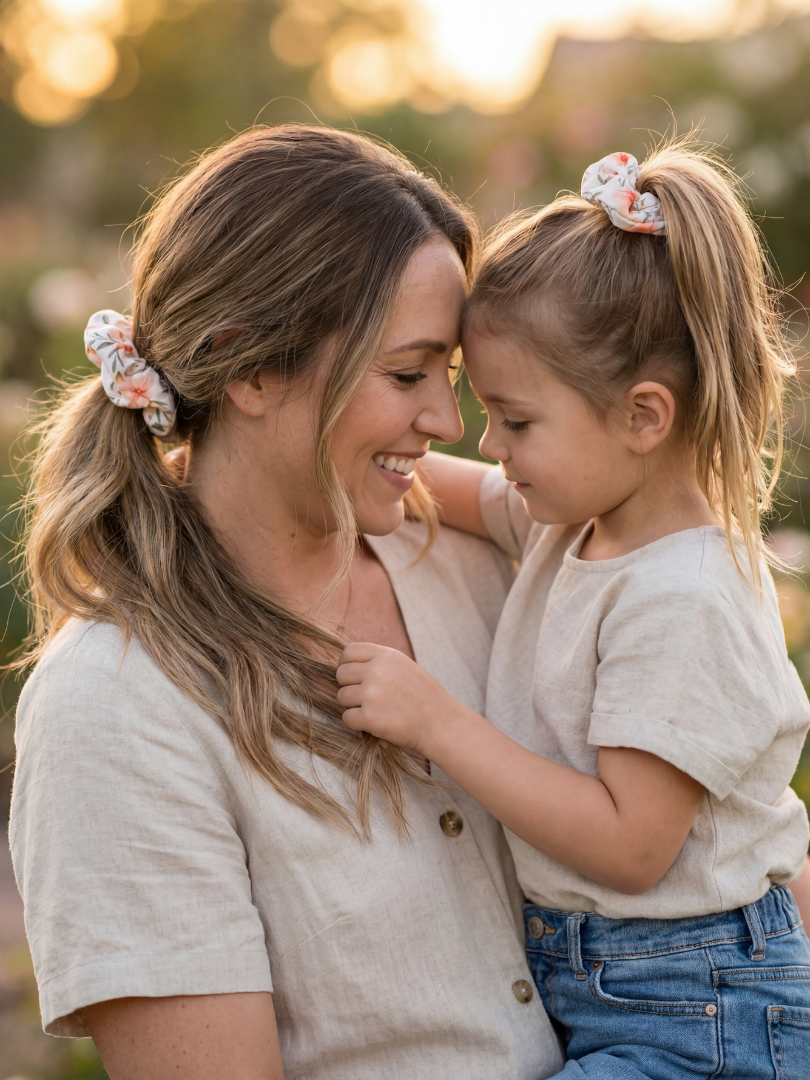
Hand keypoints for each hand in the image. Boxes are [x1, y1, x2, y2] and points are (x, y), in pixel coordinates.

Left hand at [336, 642, 451, 754]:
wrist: (440, 722)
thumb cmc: (422, 696)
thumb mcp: (403, 666)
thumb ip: (378, 662)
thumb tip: (347, 664)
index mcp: (385, 655)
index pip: (348, 652)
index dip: (346, 664)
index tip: (353, 677)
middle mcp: (376, 671)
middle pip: (341, 674)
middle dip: (349, 686)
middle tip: (365, 698)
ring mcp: (371, 694)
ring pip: (341, 697)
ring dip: (353, 706)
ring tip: (374, 710)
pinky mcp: (369, 717)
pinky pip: (347, 718)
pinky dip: (357, 723)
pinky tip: (374, 722)